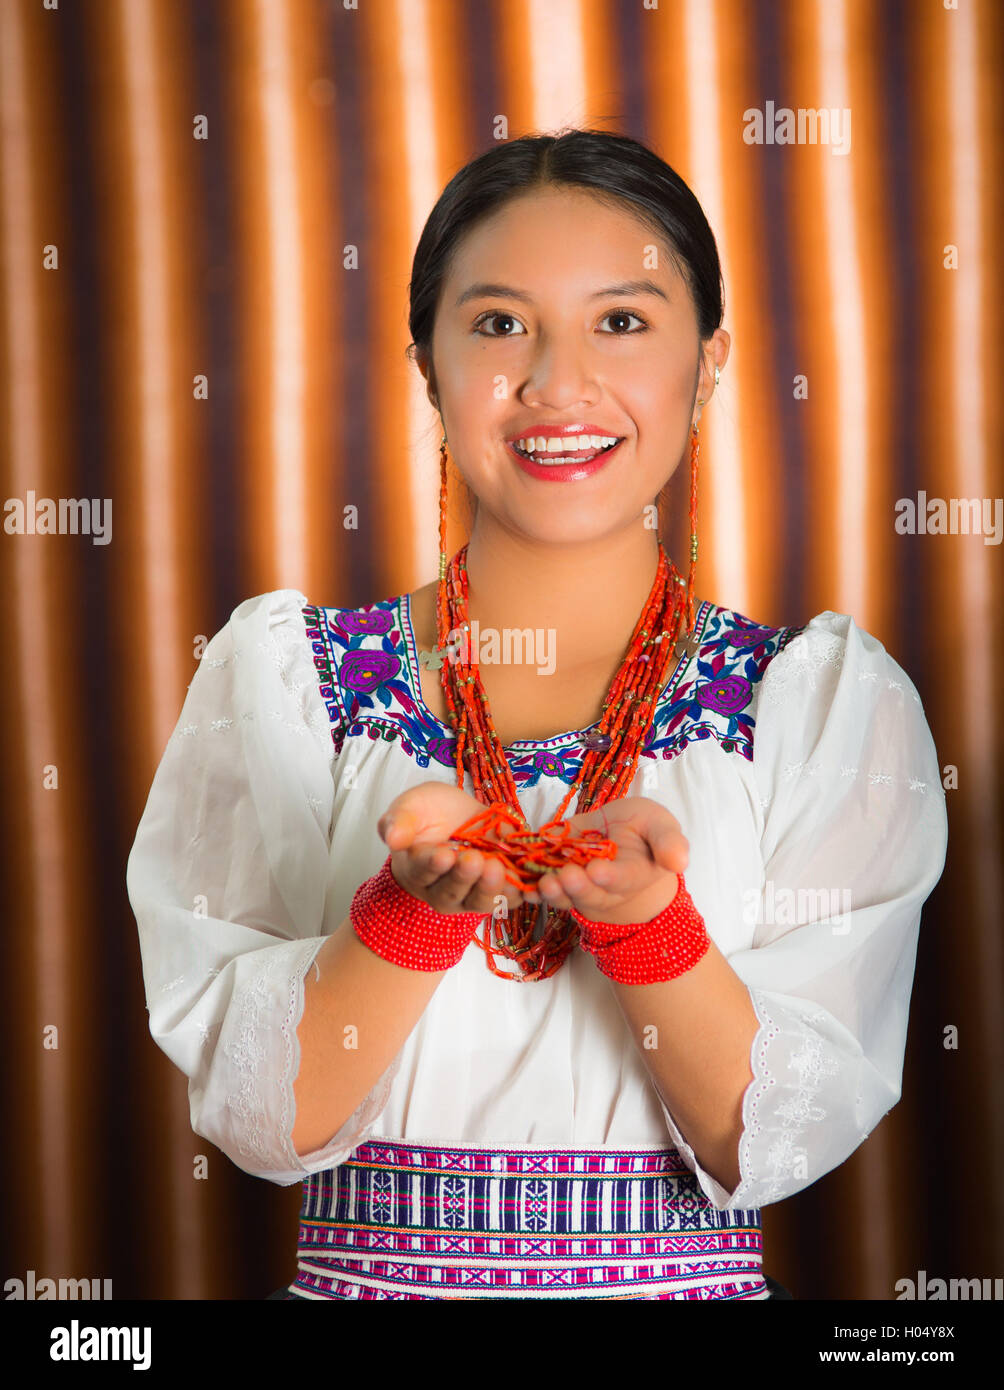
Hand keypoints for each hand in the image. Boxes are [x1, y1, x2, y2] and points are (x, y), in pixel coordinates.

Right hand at [377, 782, 535, 918]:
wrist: (458, 819)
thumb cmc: (429, 813)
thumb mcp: (412, 806)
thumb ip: (400, 820)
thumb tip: (391, 837)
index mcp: (417, 868)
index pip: (422, 870)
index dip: (432, 864)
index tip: (443, 854)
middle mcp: (442, 889)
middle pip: (451, 891)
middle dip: (464, 877)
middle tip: (474, 860)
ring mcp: (471, 895)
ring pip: (479, 900)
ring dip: (490, 887)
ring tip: (497, 868)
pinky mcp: (498, 892)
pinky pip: (509, 898)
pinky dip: (519, 892)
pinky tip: (526, 882)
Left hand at [528, 797, 688, 925]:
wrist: (620, 837)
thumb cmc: (644, 830)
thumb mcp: (661, 826)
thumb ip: (669, 842)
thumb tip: (680, 861)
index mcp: (633, 875)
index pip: (623, 878)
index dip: (609, 877)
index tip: (598, 871)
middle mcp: (604, 888)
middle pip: (589, 891)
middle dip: (576, 886)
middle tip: (564, 876)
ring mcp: (578, 885)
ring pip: (563, 894)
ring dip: (550, 890)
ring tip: (541, 882)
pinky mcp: (554, 877)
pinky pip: (539, 886)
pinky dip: (528, 887)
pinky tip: (518, 884)